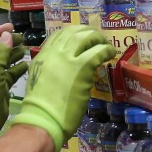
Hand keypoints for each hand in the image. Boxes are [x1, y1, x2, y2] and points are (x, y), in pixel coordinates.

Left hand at [0, 25, 28, 145]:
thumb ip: (1, 53)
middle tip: (22, 39)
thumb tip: (7, 35)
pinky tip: (26, 66)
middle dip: (9, 42)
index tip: (11, 27)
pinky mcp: (1, 87)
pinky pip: (11, 74)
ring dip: (14, 55)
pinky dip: (18, 69)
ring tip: (26, 50)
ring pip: (5, 61)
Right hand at [9, 25, 115, 149]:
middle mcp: (54, 52)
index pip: (59, 35)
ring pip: (86, 37)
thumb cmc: (41, 109)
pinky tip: (111, 53)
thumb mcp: (39, 80)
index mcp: (42, 56)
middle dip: (88, 33)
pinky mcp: (81, 67)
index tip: (83, 39)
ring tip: (106, 45)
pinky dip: (107, 50)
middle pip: (74, 32)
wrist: (42, 119)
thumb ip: (51, 69)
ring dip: (99, 39)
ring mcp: (67, 58)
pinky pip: (98, 51)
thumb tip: (65, 68)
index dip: (74, 33)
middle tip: (97, 40)